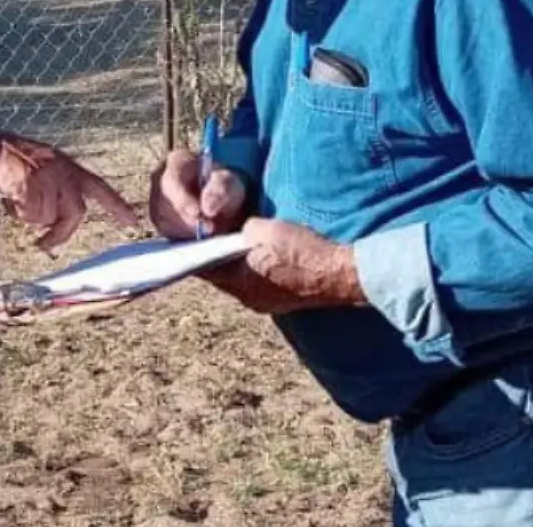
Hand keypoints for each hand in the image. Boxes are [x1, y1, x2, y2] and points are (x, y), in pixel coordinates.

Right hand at [0, 134, 139, 253]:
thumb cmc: (15, 159)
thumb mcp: (46, 169)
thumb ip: (57, 190)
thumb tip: (53, 220)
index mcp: (71, 169)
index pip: (101, 189)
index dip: (116, 206)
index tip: (131, 221)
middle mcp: (67, 177)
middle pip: (75, 214)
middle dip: (59, 232)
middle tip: (43, 244)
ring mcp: (54, 186)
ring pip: (49, 217)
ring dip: (32, 215)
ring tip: (16, 197)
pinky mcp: (39, 195)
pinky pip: (32, 217)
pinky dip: (20, 213)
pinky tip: (10, 197)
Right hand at [148, 150, 248, 240]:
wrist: (223, 201)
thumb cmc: (225, 186)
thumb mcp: (231, 183)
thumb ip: (221, 190)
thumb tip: (207, 207)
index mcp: (177, 161)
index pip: (172, 180)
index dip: (183, 199)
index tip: (198, 213)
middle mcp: (159, 178)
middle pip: (163, 202)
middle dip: (186, 218)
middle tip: (208, 228)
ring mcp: (156, 199)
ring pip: (162, 219)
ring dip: (185, 229)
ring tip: (207, 230)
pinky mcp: (158, 218)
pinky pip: (164, 230)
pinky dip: (182, 235)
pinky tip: (198, 234)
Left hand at [199, 217, 364, 314]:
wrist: (340, 273)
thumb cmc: (302, 250)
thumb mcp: (263, 229)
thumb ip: (243, 230)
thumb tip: (241, 233)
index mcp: (240, 283)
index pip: (207, 269)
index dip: (198, 253)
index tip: (192, 242)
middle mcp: (250, 299)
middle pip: (225, 277)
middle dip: (220, 259)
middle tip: (215, 240)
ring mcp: (269, 303)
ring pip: (244, 282)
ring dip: (241, 266)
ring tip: (241, 246)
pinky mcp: (285, 301)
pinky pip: (262, 285)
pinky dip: (259, 272)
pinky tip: (266, 258)